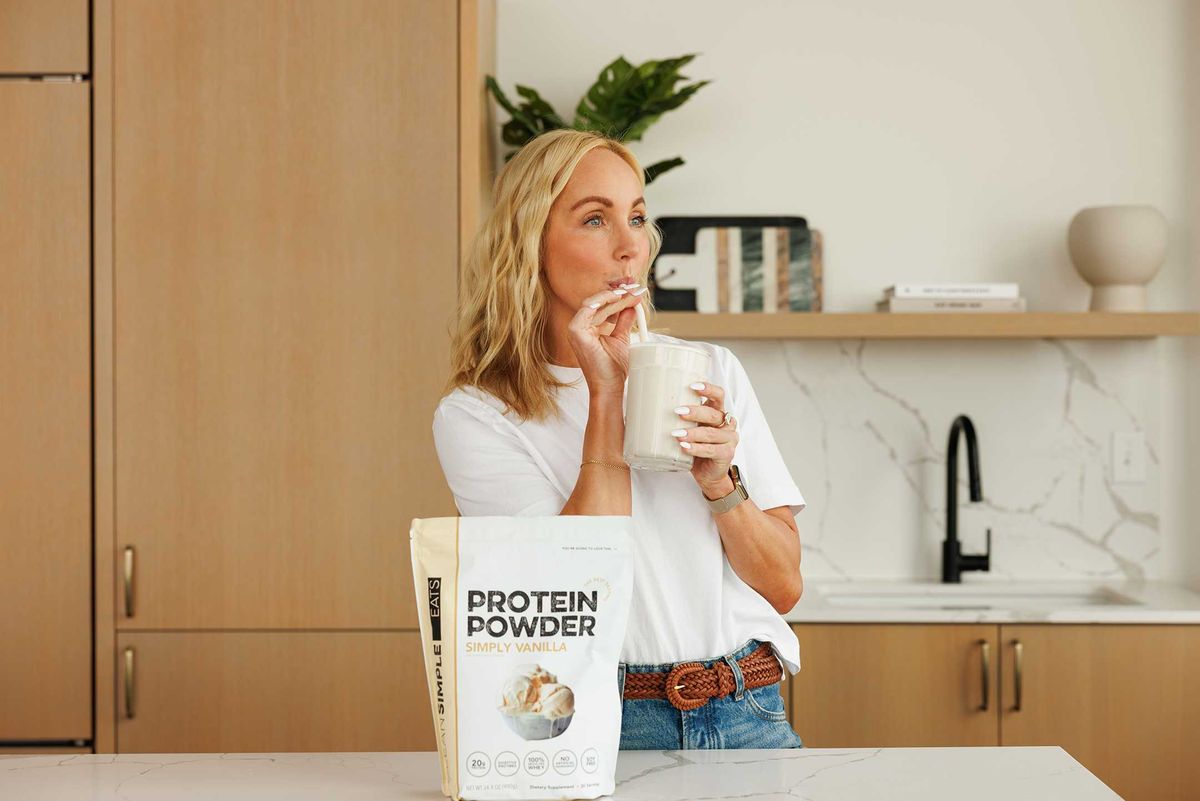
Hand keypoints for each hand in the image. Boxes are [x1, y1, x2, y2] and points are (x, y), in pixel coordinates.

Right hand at [566, 284, 647, 396]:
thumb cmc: (613, 368)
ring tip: (632, 293)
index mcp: (588, 328)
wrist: (609, 386)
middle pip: (599, 302)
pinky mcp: (575, 331)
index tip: (635, 290)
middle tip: (636, 288)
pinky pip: (589, 308)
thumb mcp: (621, 338)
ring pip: (596, 303)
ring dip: (616, 296)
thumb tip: (632, 304)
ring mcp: (575, 329)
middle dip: (619, 293)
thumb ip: (624, 320)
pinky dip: (604, 301)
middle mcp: (579, 327)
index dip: (619, 296)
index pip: (602, 306)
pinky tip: (619, 298)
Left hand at [671, 382, 737, 497]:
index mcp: (718, 412)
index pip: (719, 395)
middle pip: (713, 414)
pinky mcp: (727, 454)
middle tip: (677, 412)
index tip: (692, 386)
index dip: (708, 389)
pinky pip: (711, 449)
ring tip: (676, 434)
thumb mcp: (690, 428)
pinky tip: (684, 447)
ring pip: (711, 433)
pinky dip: (696, 448)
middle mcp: (727, 423)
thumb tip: (648, 405)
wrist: (708, 473)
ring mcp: (729, 439)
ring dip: (692, 433)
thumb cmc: (696, 446)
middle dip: (695, 412)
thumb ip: (680, 418)